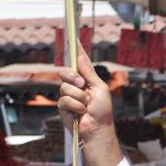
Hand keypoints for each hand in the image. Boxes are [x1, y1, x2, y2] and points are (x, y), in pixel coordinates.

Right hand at [57, 48, 122, 165]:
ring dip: (78, 97)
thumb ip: (89, 73)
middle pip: (65, 71)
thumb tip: (80, 57)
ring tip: (86, 106)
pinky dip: (75, 106)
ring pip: (65, 87)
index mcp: (87, 79)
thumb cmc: (102, 110)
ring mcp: (68, 95)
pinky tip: (80, 112)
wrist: (97, 128)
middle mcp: (76, 85)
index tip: (73, 36)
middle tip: (82, 84)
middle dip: (72, 76)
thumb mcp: (99, 88)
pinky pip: (64, 100)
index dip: (76, 50)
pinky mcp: (62, 106)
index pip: (80, 62)